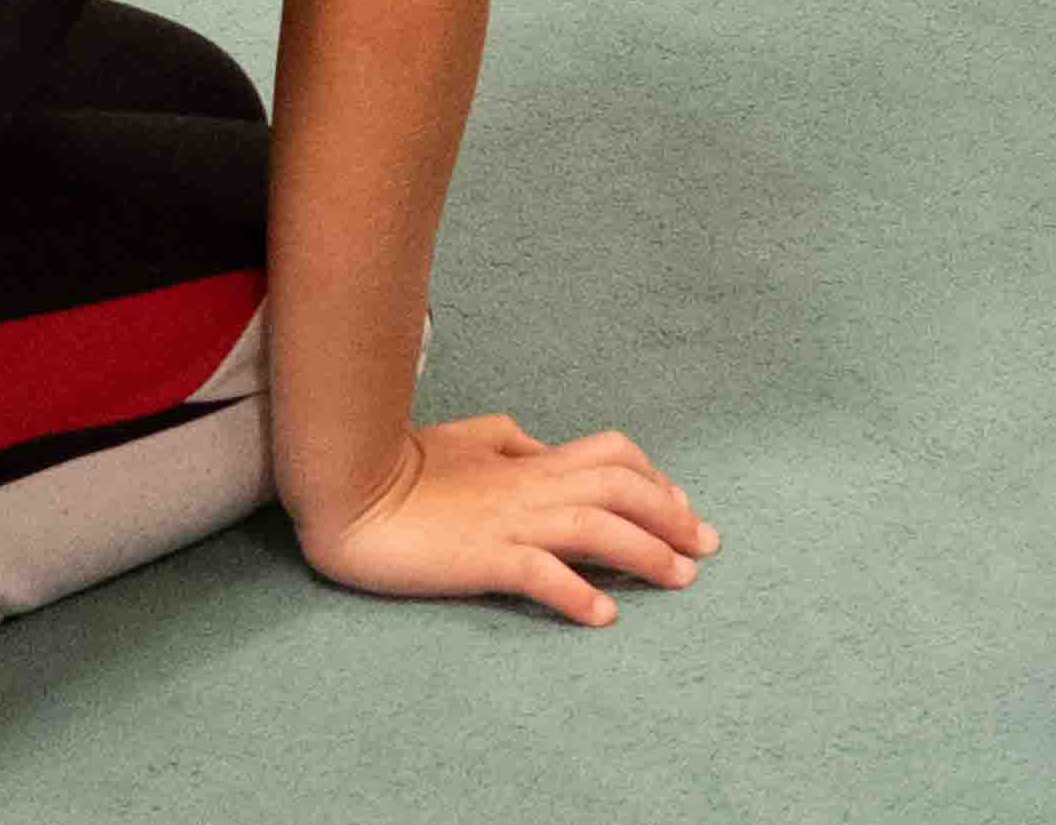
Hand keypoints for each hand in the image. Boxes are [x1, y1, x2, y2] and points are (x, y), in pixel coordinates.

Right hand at [295, 414, 714, 619]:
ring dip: (646, 553)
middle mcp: (530, 486)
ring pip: (597, 528)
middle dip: (672, 517)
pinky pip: (540, 574)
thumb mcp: (470, 439)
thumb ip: (517, 444)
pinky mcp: (480, 557)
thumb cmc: (403, 465)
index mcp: (530, 458)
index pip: (614, 457)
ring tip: (680, 580)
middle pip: (622, 489)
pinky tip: (603, 616)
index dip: (656, 480)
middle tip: (706, 548)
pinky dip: (577, 593)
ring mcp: (508, 522)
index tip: (683, 510)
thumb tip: (550, 450)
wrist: (349, 488)